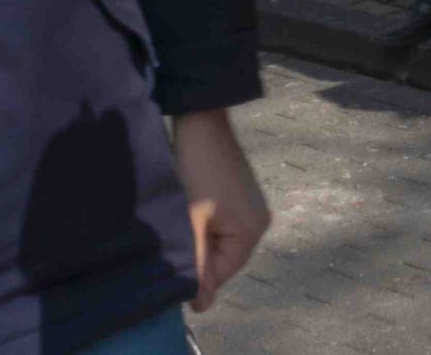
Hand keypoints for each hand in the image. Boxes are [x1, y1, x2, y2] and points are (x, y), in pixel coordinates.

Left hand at [172, 109, 270, 313]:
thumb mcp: (193, 222)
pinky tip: (188, 217)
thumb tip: (201, 307)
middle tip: (171, 247)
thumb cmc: (197, 172)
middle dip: (198, 257)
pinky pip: (223, 226)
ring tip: (178, 230)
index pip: (223, 273)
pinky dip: (204, 227)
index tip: (171, 271)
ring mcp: (252, 207)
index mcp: (252, 230)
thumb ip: (197, 264)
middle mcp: (259, 221)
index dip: (197, 277)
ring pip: (220, 242)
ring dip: (200, 242)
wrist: (201, 123)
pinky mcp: (241, 197)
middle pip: (223, 258)